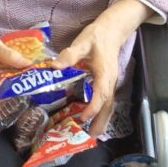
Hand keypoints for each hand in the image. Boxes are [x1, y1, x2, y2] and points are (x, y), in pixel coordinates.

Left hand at [57, 21, 120, 137]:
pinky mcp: (108, 81)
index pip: (101, 93)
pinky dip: (101, 110)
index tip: (84, 117)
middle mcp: (110, 80)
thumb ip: (70, 55)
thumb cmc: (97, 36)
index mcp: (104, 72)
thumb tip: (55, 67)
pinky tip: (93, 117)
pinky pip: (107, 99)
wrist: (112, 30)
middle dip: (101, 120)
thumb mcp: (82, 42)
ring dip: (102, 118)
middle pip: (108, 104)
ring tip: (94, 133)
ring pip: (109, 104)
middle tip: (92, 137)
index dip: (94, 107)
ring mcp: (110, 81)